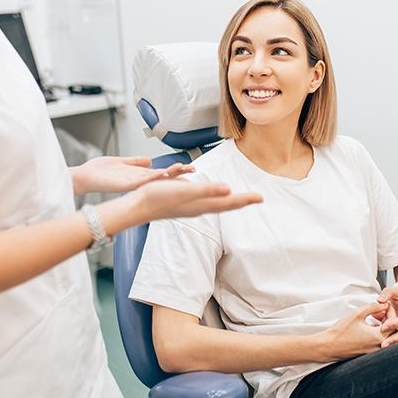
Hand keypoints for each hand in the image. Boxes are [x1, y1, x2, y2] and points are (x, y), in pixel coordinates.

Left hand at [71, 156, 193, 194]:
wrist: (83, 177)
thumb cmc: (98, 171)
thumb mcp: (121, 162)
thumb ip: (135, 161)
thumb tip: (149, 159)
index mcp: (138, 175)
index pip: (162, 172)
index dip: (175, 171)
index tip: (189, 168)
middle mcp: (137, 181)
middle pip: (162, 178)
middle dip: (177, 174)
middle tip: (192, 170)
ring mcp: (131, 184)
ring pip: (154, 180)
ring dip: (168, 175)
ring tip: (181, 170)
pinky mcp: (123, 185)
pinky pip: (140, 181)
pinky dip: (151, 178)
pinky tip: (161, 173)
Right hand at [128, 179, 262, 221]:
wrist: (136, 207)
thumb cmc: (157, 198)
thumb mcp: (184, 191)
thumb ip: (207, 190)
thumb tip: (229, 190)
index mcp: (202, 205)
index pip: (230, 203)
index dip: (246, 200)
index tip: (261, 198)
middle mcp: (199, 208)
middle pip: (226, 205)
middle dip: (242, 201)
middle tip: (256, 198)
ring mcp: (190, 207)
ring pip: (216, 204)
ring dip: (229, 201)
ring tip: (239, 198)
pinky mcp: (182, 204)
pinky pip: (205, 201)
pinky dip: (214, 198)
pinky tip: (211, 196)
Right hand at [317, 301, 389, 361]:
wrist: (329, 346)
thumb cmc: (341, 330)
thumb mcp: (358, 313)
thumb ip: (373, 307)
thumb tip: (385, 305)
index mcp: (378, 337)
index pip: (394, 323)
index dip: (391, 312)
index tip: (384, 306)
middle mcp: (379, 346)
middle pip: (393, 332)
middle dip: (389, 319)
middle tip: (381, 311)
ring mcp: (374, 352)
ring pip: (388, 338)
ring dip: (385, 327)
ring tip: (376, 318)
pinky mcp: (369, 353)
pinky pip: (381, 343)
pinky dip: (380, 334)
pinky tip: (371, 327)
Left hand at [376, 285, 397, 347]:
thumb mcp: (393, 291)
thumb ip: (386, 293)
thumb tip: (380, 300)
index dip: (394, 324)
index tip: (383, 327)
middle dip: (394, 339)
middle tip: (383, 344)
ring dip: (393, 343)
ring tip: (382, 347)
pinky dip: (394, 343)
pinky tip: (384, 347)